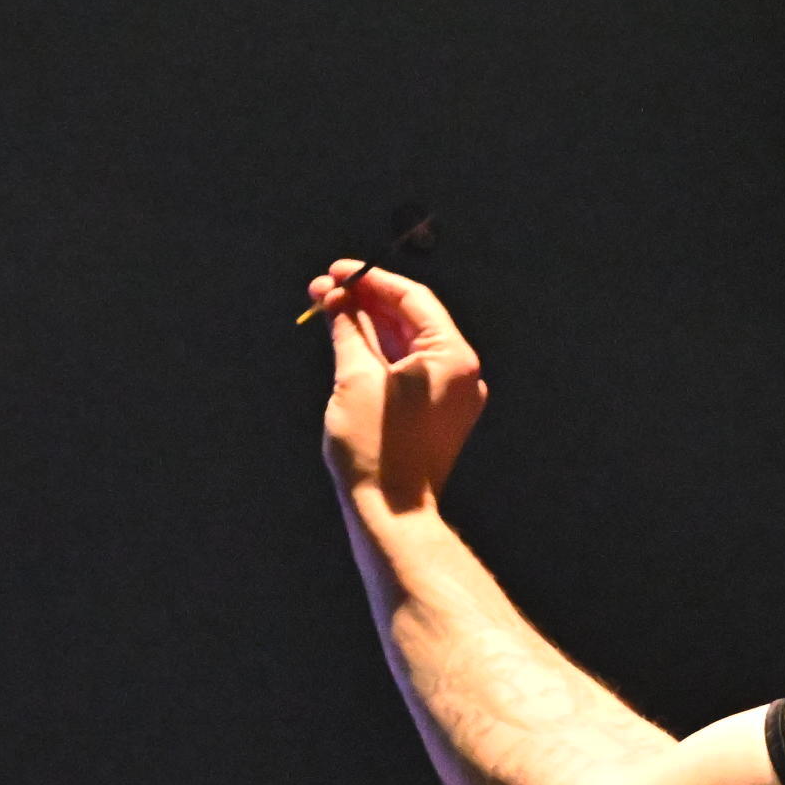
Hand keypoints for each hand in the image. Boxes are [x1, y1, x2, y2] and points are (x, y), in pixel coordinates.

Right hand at [314, 263, 489, 511]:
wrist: (392, 514)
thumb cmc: (374, 448)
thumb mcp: (354, 378)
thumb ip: (347, 328)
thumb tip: (334, 297)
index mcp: (452, 357)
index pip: (412, 299)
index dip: (369, 279)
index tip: (335, 270)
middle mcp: (461, 373)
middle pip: (409, 320)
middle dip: (364, 302)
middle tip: (323, 288)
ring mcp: (451, 396)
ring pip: (406, 346)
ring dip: (368, 327)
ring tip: (327, 309)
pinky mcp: (436, 415)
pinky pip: (408, 372)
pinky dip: (379, 356)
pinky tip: (348, 341)